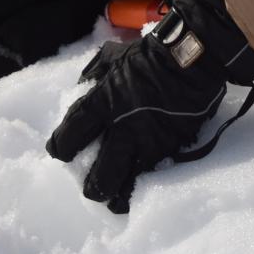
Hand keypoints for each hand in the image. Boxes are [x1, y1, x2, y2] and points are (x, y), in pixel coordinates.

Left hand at [45, 0, 253, 212]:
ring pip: (126, 186)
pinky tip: (137, 181)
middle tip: (91, 184)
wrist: (193, 58)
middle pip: (98, 178)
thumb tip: (80, 92)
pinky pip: (150, 173)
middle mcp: (122, 130)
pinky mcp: (170, 149)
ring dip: (116, 195)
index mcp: (102, 104)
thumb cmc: (149, 55)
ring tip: (113, 197)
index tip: (61, 150)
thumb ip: (92, 78)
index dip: (60, 148)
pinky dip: (141, 180)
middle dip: (91, 187)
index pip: (68, 139)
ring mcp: (148, 143)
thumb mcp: (110, 58)